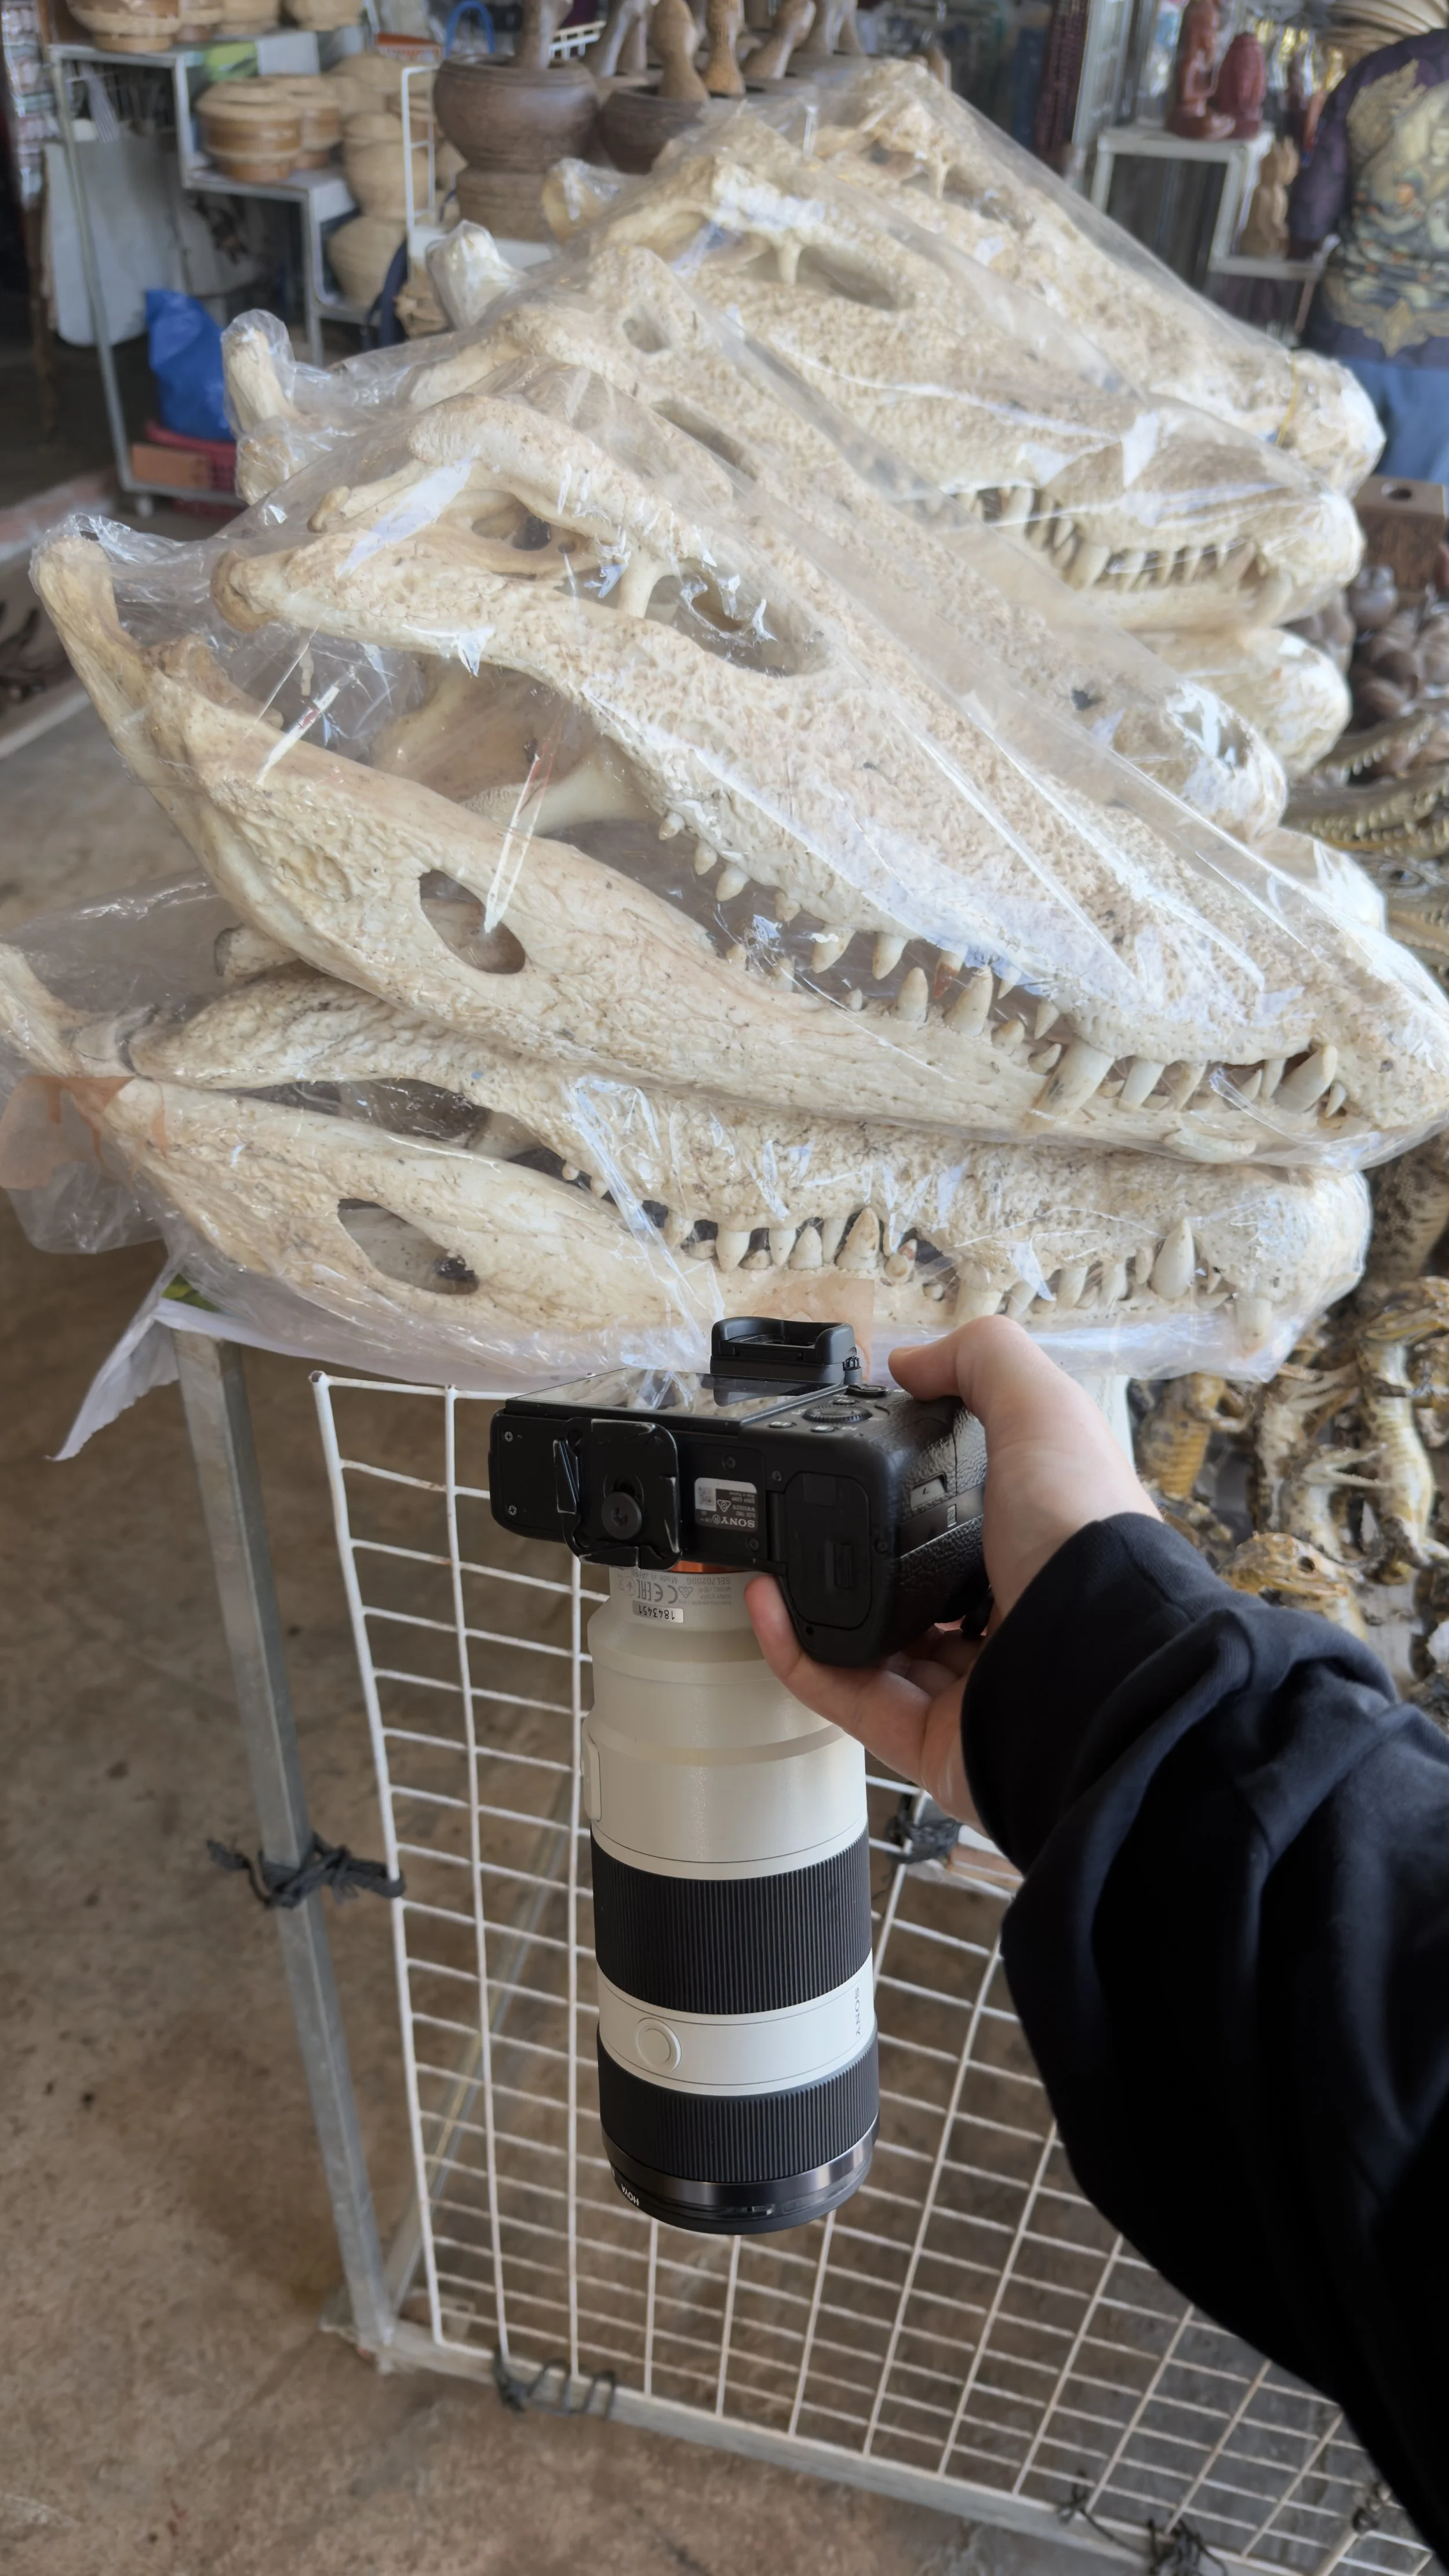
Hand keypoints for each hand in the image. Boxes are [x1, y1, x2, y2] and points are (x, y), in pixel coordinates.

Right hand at [745, 1316, 1157, 1819]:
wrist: (1101, 1670)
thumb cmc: (1090, 1545)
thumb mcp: (1045, 1413)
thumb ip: (984, 1364)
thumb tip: (911, 1361)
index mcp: (1049, 1547)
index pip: (978, 1519)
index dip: (923, 1492)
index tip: (866, 1460)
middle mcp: (1018, 1620)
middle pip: (925, 1592)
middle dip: (862, 1562)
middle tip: (804, 1526)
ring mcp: (977, 1690)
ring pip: (878, 1651)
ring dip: (816, 1610)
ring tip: (770, 1565)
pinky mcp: (934, 1744)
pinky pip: (847, 1696)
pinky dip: (796, 1655)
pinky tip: (765, 1608)